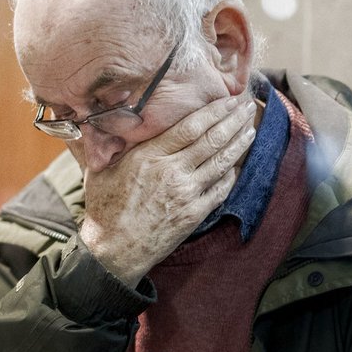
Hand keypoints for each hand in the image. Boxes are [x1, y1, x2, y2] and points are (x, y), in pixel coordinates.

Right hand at [80, 94, 257, 284]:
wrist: (114, 251)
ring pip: (221, 162)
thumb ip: (109, 144)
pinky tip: (238, 164)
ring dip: (239, 144)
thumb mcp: (100, 170)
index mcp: (149, 156)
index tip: (227, 100)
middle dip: (233, 121)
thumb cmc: (104, 210)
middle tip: (246, 108)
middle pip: (211, 140)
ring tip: (250, 130)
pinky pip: (221, 189)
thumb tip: (105, 120)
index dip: (213, 111)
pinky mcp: (194, 214)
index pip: (190, 127)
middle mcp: (171, 172)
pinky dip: (232, 174)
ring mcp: (186, 194)